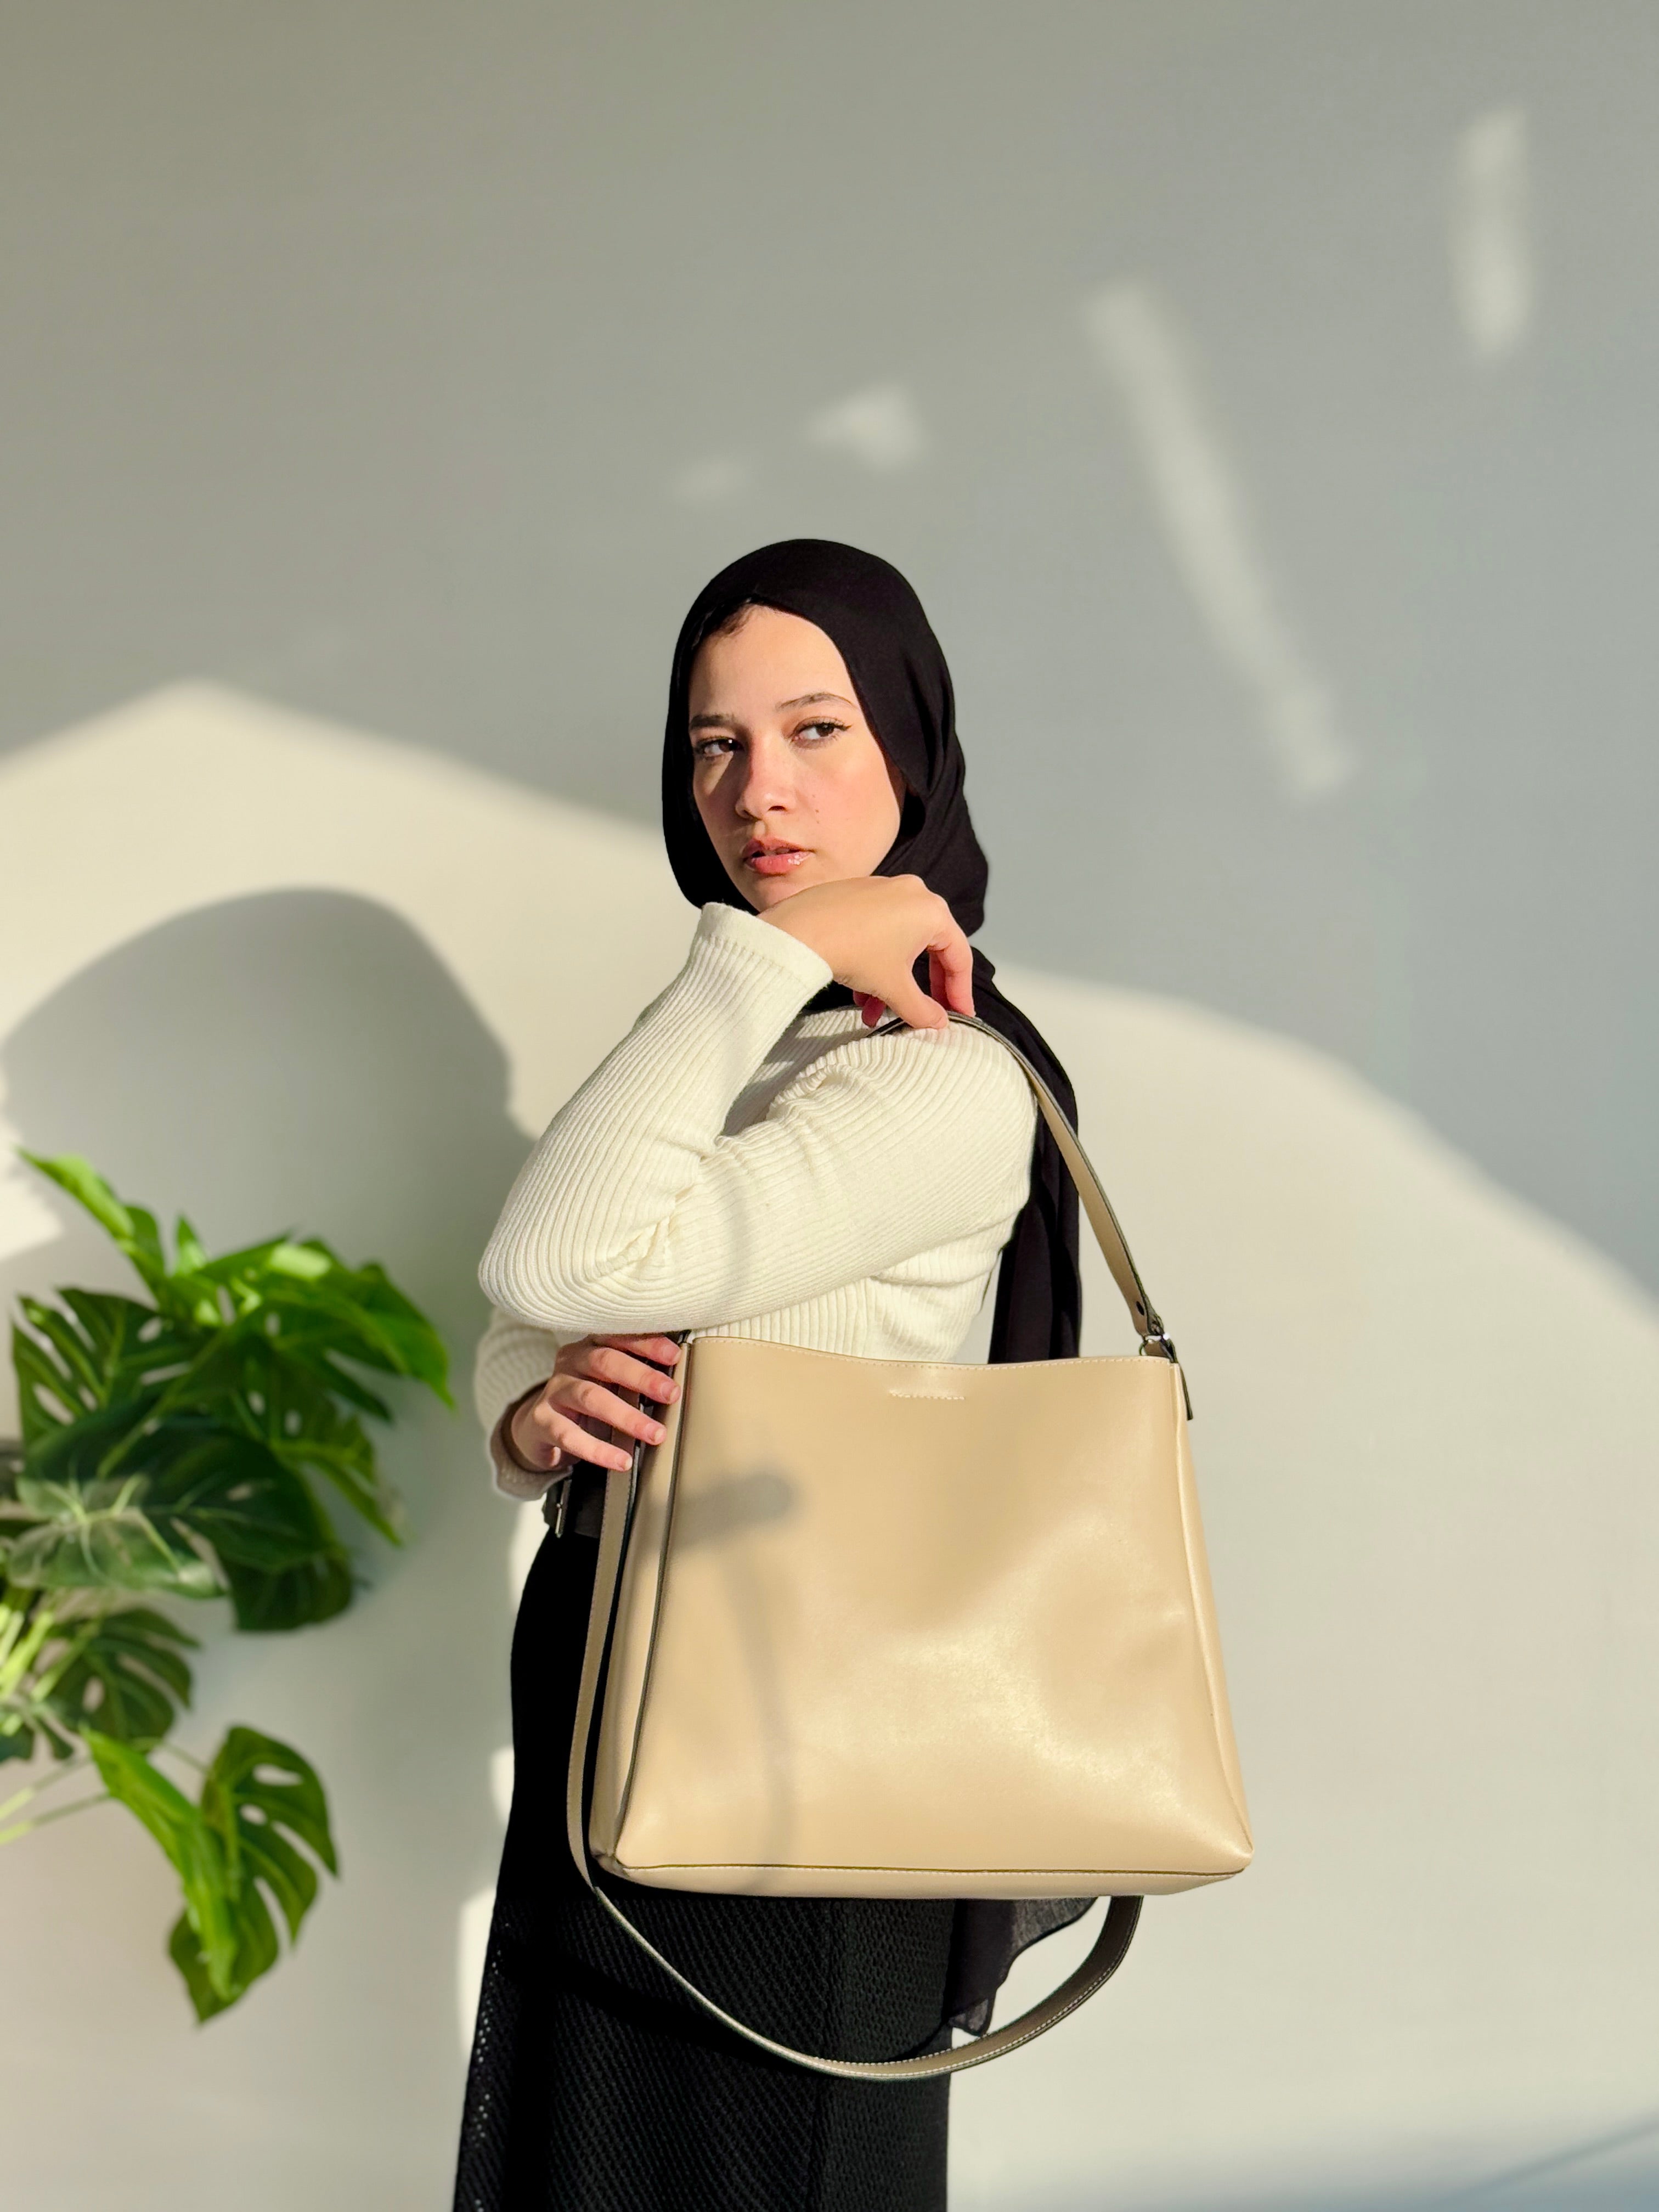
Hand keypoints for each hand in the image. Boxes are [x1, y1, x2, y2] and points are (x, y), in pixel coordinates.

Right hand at [509, 1333, 681, 1473]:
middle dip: (642, 1377)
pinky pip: (570, 1435)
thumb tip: (678, 1386)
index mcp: (591, 1346)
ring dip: (627, 1416)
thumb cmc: (588, 1400)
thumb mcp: (609, 1382)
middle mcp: (571, 1362)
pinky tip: (622, 1461)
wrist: (540, 1426)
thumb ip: (636, 1377)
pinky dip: (599, 1450)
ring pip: (591, 1397)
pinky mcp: (541, 1420)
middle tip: (671, 1394)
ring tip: (655, 1434)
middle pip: (606, 1362)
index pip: (619, 1337)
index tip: (675, 1355)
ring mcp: (554, 1390)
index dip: (647, 1344)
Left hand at [757, 875, 974, 1030]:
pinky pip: (878, 930)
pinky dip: (874, 960)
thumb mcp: (893, 988)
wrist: (799, 930)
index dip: (961, 991)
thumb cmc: (852, 951)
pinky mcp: (858, 892)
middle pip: (930, 949)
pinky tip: (857, 987)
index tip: (960, 1014)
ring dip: (890, 981)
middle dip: (923, 988)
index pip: (959, 957)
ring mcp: (884, 889)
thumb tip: (937, 1023)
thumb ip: (922, 1010)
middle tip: (926, 1013)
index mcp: (932, 911)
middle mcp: (912, 892)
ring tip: (872, 1010)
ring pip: (899, 943)